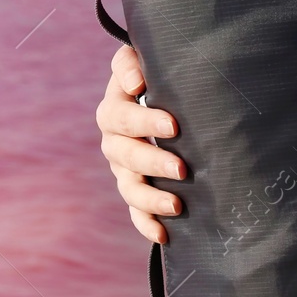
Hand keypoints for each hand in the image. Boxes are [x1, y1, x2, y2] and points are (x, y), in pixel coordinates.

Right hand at [95, 45, 184, 243]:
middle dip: (153, 163)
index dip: (145, 122)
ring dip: (150, 199)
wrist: (162, 100)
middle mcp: (114, 143)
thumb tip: (135, 83)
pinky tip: (163, 236)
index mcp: (114, 111)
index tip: (174, 126)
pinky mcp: (135, 190)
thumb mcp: (144, 61)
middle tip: (182, 169)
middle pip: (125, 156)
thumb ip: (131, 63)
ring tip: (177, 206)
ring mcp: (122, 170)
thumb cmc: (156, 77)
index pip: (122, 118)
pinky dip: (146, 225)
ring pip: (129, 188)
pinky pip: (135, 212)